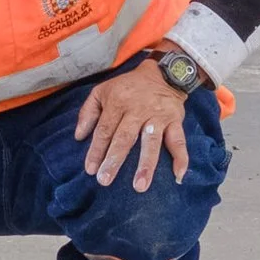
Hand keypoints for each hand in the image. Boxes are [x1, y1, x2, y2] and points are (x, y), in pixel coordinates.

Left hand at [74, 61, 190, 191]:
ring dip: (146, 165)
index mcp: (117, 103)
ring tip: (140, 186)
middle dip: (115, 160)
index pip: (104, 130)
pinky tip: (178, 175)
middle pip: (125, 138)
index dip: (96, 150)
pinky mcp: (175, 120)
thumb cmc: (127, 86)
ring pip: (151, 142)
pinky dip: (181, 157)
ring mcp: (158, 116)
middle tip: (105, 180)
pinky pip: (178, 140)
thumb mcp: (102, 91)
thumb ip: (88, 112)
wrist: (163, 73)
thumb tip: (79, 137)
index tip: (90, 170)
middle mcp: (137, 110)